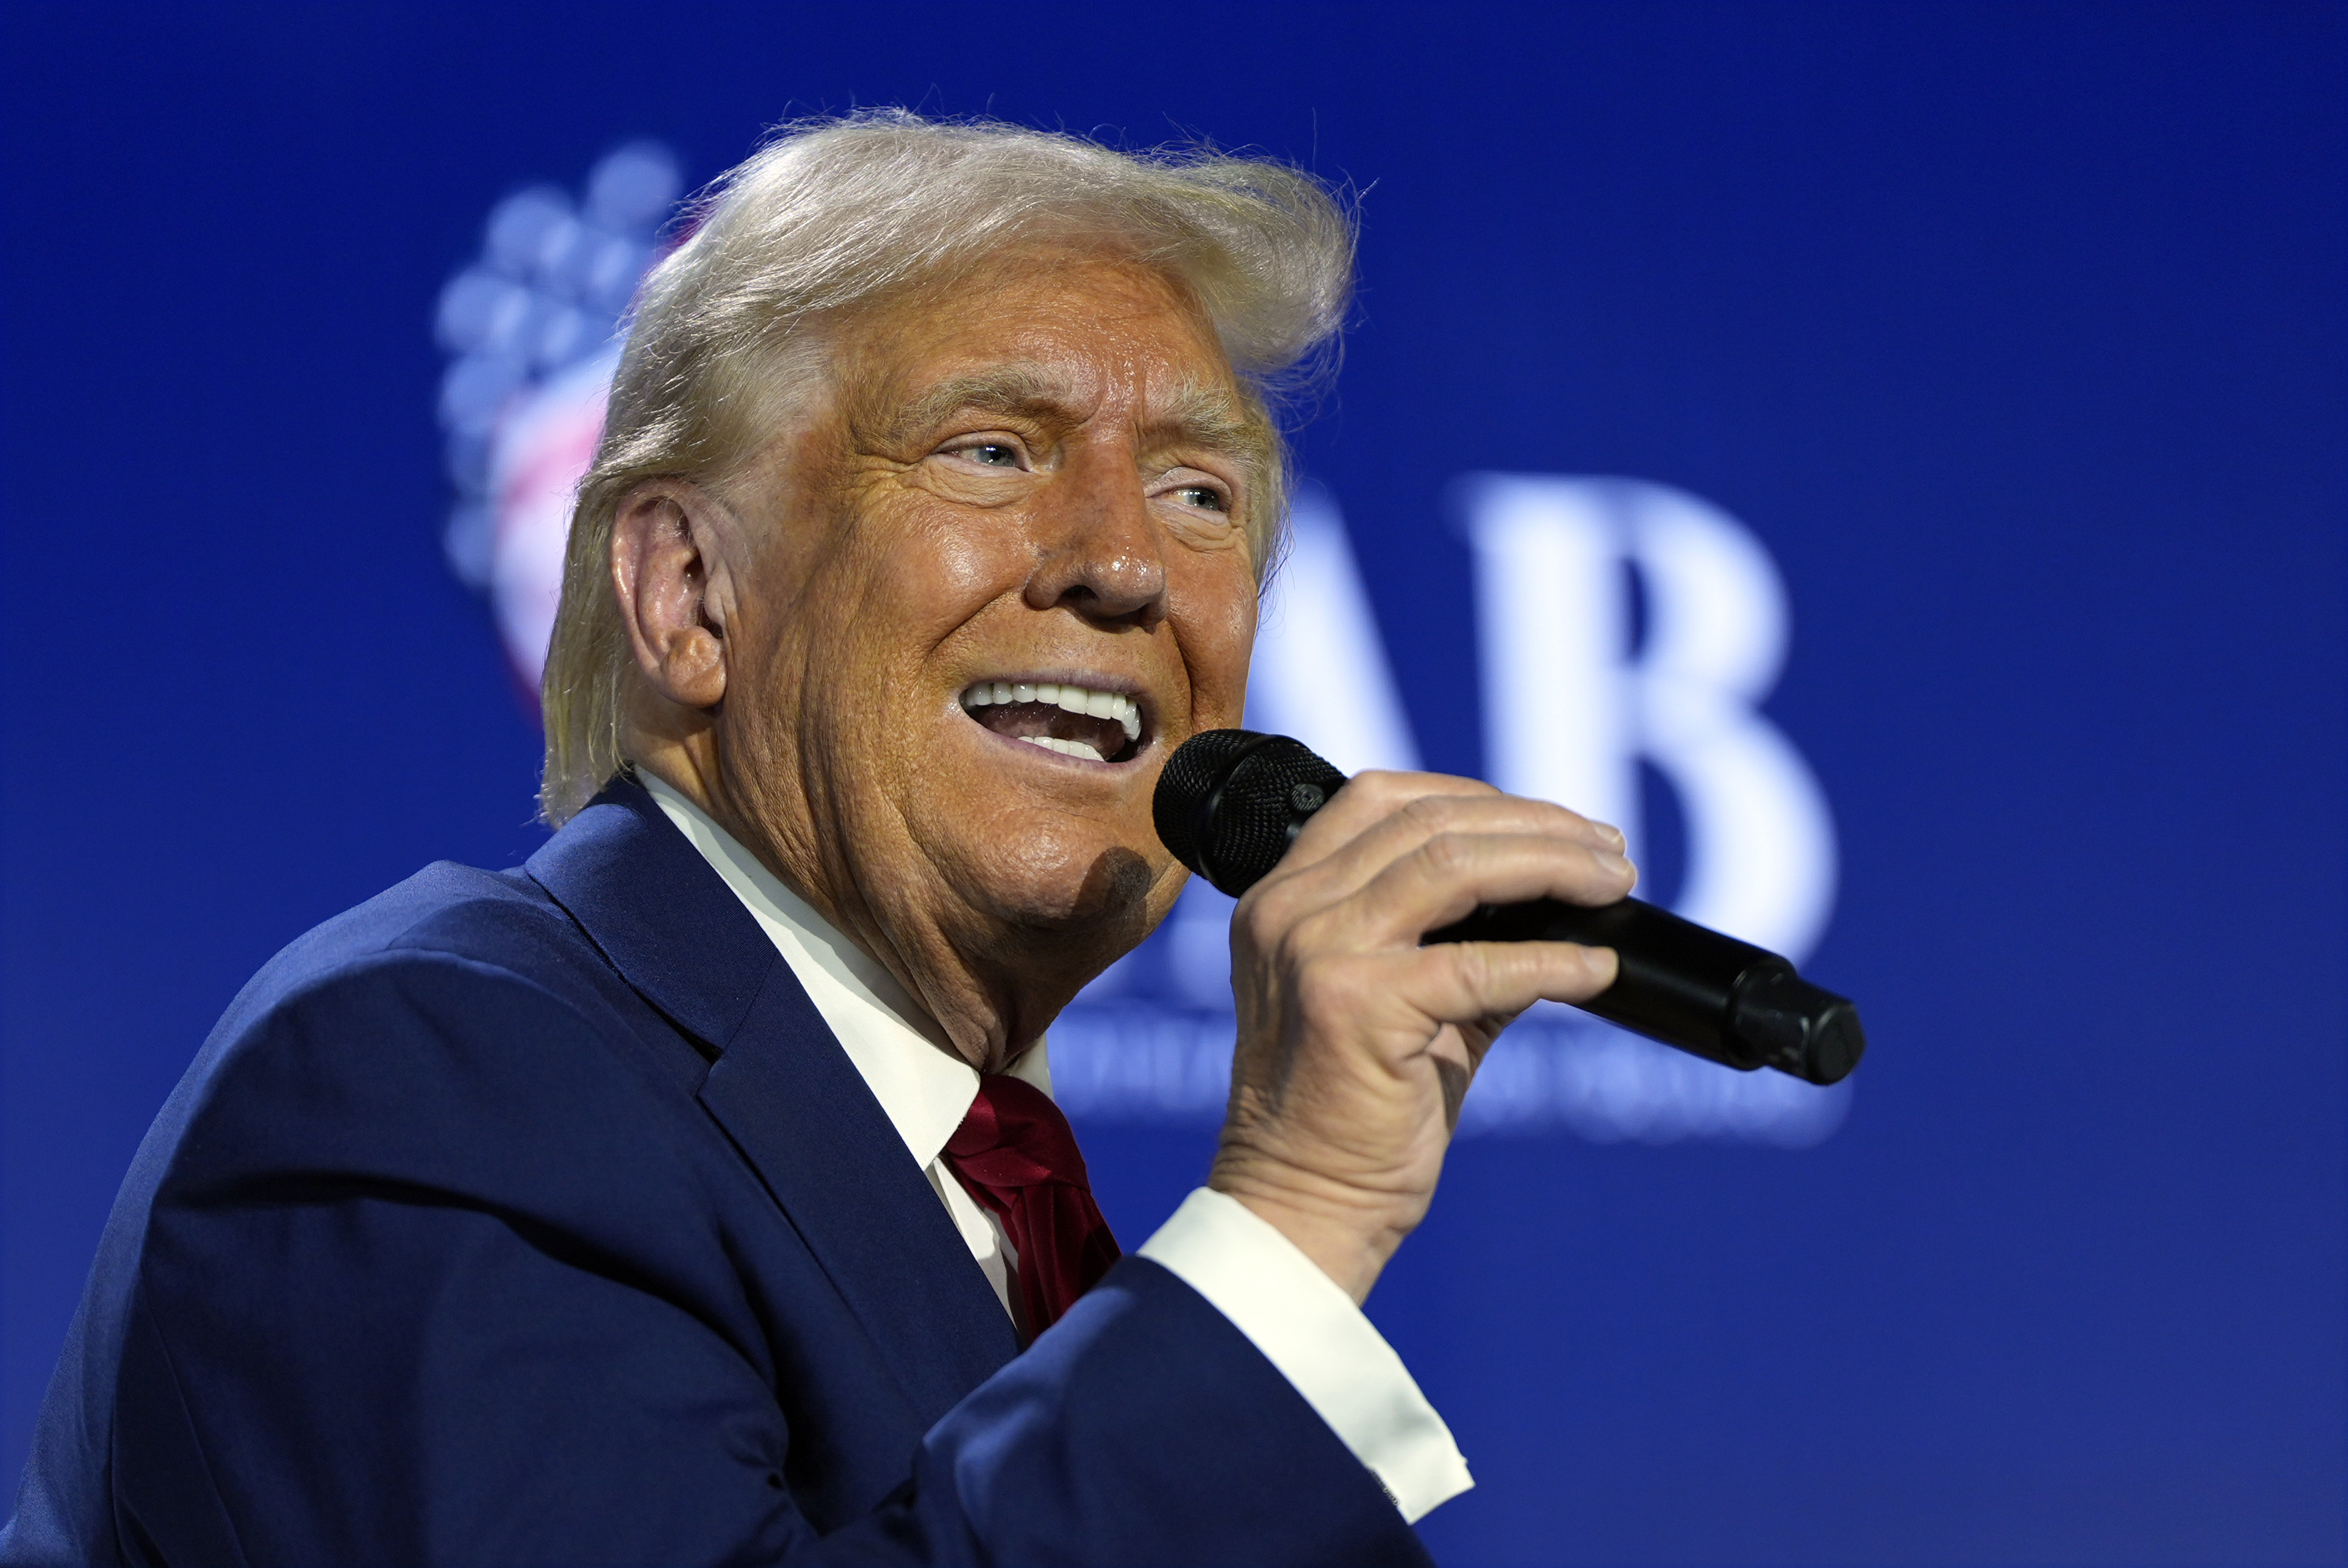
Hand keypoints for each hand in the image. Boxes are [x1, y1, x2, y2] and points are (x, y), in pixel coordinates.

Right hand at [1207, 773, 1635, 1301]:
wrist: (1305, 1205)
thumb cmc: (1356, 1113)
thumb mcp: (1397, 998)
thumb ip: (1457, 937)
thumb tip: (1562, 895)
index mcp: (1284, 896)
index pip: (1382, 798)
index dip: (1479, 797)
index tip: (1556, 824)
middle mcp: (1288, 910)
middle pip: (1428, 820)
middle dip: (1536, 825)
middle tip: (1610, 852)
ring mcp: (1314, 951)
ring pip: (1453, 865)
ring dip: (1551, 864)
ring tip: (1613, 882)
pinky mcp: (1352, 1004)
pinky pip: (1479, 963)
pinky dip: (1552, 960)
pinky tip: (1598, 970)